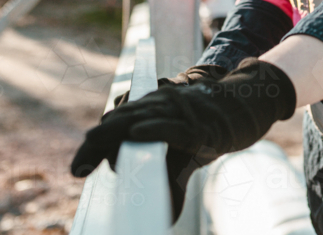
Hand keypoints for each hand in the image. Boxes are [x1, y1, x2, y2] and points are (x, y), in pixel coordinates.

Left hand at [71, 58, 295, 221]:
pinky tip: (134, 134)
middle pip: (120, 123)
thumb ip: (170, 180)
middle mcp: (159, 108)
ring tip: (92, 143)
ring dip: (115, 133)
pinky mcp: (198, 124)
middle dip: (96, 145)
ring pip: (141, 120)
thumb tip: (165, 216)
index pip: (115, 128)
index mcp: (150, 114)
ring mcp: (178, 112)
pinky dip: (153, 129)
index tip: (76, 170)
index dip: (94, 147)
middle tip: (76, 168)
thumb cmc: (209, 131)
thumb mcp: (184, 153)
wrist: (246, 106)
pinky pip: (172, 127)